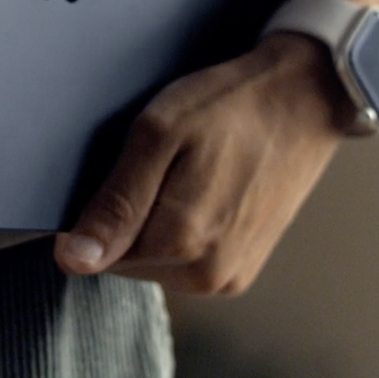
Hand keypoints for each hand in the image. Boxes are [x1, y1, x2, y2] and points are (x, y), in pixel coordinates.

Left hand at [54, 33, 346, 293]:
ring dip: (154, 226)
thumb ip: (115, 204)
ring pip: (155, 264)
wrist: (304, 100)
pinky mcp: (242, 272)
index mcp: (181, 240)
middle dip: (127, 218)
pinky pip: (186, 264)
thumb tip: (74, 259)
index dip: (95, 210)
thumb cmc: (230, 106)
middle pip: (127, 261)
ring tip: (185, 175)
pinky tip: (201, 192)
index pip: (96, 253)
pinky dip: (182, 233)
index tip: (121, 169)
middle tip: (159, 165)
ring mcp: (229, 277)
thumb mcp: (158, 134)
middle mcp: (206, 273)